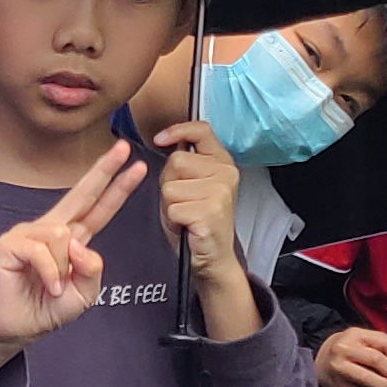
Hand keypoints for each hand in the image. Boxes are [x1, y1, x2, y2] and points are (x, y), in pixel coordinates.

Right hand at [0, 141, 144, 371]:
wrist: (14, 329)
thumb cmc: (44, 309)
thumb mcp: (83, 295)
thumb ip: (92, 270)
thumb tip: (79, 244)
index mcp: (72, 240)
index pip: (98, 209)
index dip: (117, 188)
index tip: (136, 167)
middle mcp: (51, 230)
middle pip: (82, 194)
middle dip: (104, 170)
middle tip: (123, 149)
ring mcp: (30, 234)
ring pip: (63, 236)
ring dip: (63, 269)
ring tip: (53, 287)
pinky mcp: (11, 244)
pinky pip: (42, 251)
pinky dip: (50, 274)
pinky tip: (47, 286)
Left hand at [151, 119, 241, 274]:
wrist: (213, 256)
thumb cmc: (197, 219)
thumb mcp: (190, 183)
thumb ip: (183, 162)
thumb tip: (165, 141)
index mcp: (222, 161)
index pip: (201, 130)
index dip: (177, 131)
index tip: (160, 140)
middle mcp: (226, 173)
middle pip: (176, 162)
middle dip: (169, 182)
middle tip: (183, 200)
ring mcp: (220, 193)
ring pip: (170, 187)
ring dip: (170, 204)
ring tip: (185, 215)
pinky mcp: (211, 212)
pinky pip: (173, 209)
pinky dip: (173, 220)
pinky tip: (188, 226)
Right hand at [316, 323, 386, 386]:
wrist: (320, 361)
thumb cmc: (345, 349)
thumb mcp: (360, 338)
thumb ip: (379, 345)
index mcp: (355, 334)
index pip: (385, 342)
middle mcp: (345, 349)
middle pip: (377, 359)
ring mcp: (339, 367)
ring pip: (367, 377)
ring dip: (383, 385)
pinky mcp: (337, 384)